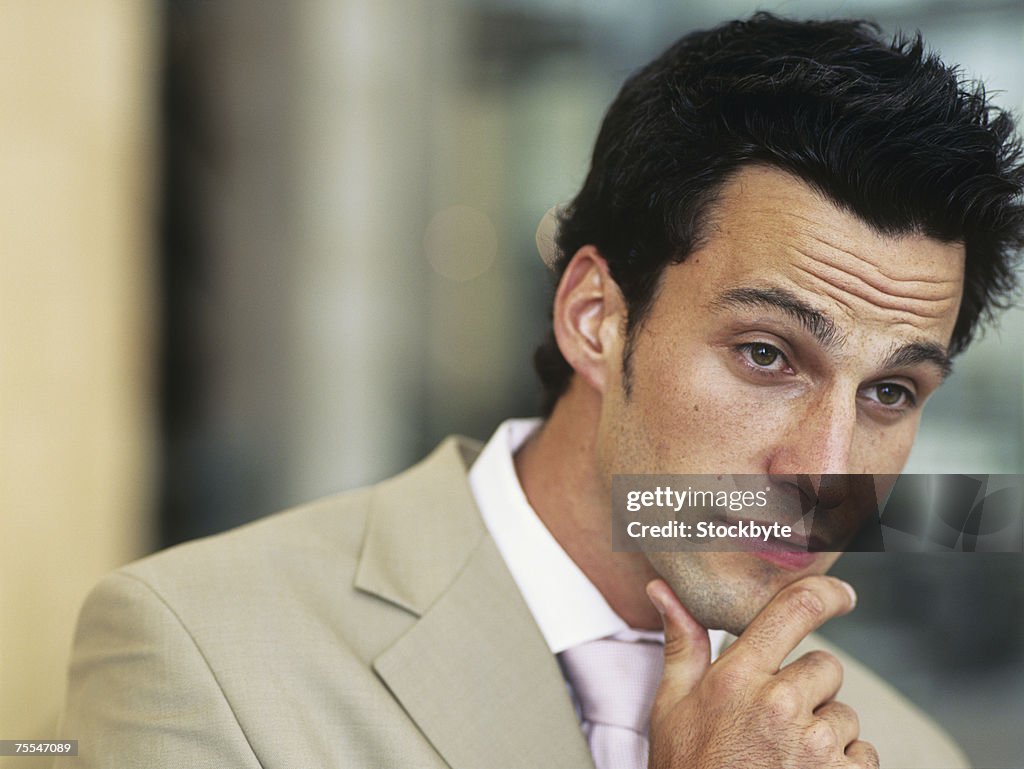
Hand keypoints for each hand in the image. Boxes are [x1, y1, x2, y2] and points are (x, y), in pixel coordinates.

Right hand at [646, 576, 877, 768]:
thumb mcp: (671, 707)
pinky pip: (862, 755)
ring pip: (844, 715)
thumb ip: (681, 643)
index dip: (826, 594)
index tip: (842, 595)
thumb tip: (661, 588)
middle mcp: (782, 704)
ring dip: (825, 732)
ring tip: (784, 759)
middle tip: (774, 721)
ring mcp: (817, 746)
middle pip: (825, 667)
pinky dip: (842, 766)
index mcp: (739, 677)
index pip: (794, 611)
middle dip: (808, 688)